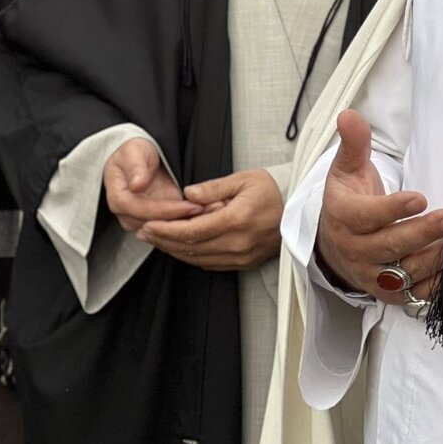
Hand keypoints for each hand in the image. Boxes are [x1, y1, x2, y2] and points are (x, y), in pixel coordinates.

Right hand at [104, 137, 202, 232]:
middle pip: (158, 225)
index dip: (167, 210)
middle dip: (184, 219)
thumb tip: (137, 185)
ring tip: (214, 209)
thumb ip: (135, 168)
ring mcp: (144, 219)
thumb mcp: (133, 153)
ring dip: (191, 220)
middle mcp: (130, 215)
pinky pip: (174, 223)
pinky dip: (191, 218)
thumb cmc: (133, 152)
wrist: (138, 156)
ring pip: (168, 228)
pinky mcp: (158, 218)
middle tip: (210, 209)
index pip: (144, 211)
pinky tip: (208, 210)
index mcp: (120, 200)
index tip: (189, 206)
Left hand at [137, 169, 284, 269]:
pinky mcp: (242, 264)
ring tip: (156, 240)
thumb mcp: (244, 179)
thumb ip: (214, 187)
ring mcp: (240, 257)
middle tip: (144, 233)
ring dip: (174, 250)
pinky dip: (191, 256)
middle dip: (163, 241)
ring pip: (197, 259)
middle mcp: (237, 243)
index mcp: (237, 220)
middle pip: (190, 247)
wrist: (298, 210)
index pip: (192, 230)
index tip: (149, 225)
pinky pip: (209, 264)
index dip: (167, 230)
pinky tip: (180, 247)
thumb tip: (188, 193)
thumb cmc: (272, 191)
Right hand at [316, 109, 442, 302]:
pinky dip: (440, 281)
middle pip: (392, 246)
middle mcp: (357, 252)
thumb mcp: (346, 169)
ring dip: (438, 256)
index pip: (368, 217)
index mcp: (344, 219)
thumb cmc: (348, 200)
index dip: (393, 209)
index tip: (420, 198)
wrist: (335, 245)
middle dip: (424, 233)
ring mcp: (373, 276)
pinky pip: (417, 293)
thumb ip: (354, 144)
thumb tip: (349, 115)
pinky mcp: (390, 294)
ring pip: (407, 272)